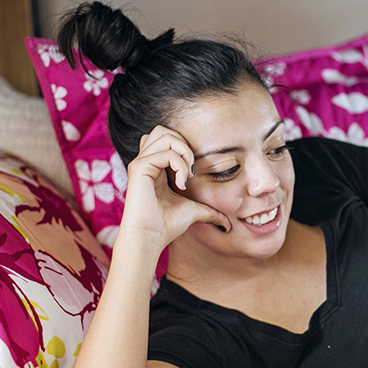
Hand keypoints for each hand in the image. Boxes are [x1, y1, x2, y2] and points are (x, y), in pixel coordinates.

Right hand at [120, 125, 230, 250]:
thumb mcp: (193, 211)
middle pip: (163, 130)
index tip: (192, 174)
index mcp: (154, 166)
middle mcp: (145, 161)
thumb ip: (208, 211)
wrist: (150, 237)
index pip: (168, 138)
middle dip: (183, 144)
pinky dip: (179, 165)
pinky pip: (165, 153)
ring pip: (164, 134)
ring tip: (187, 175)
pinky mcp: (139, 168)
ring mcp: (141, 163)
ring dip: (182, 151)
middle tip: (191, 170)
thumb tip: (228, 223)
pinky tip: (181, 184)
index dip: (185, 149)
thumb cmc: (166, 225)